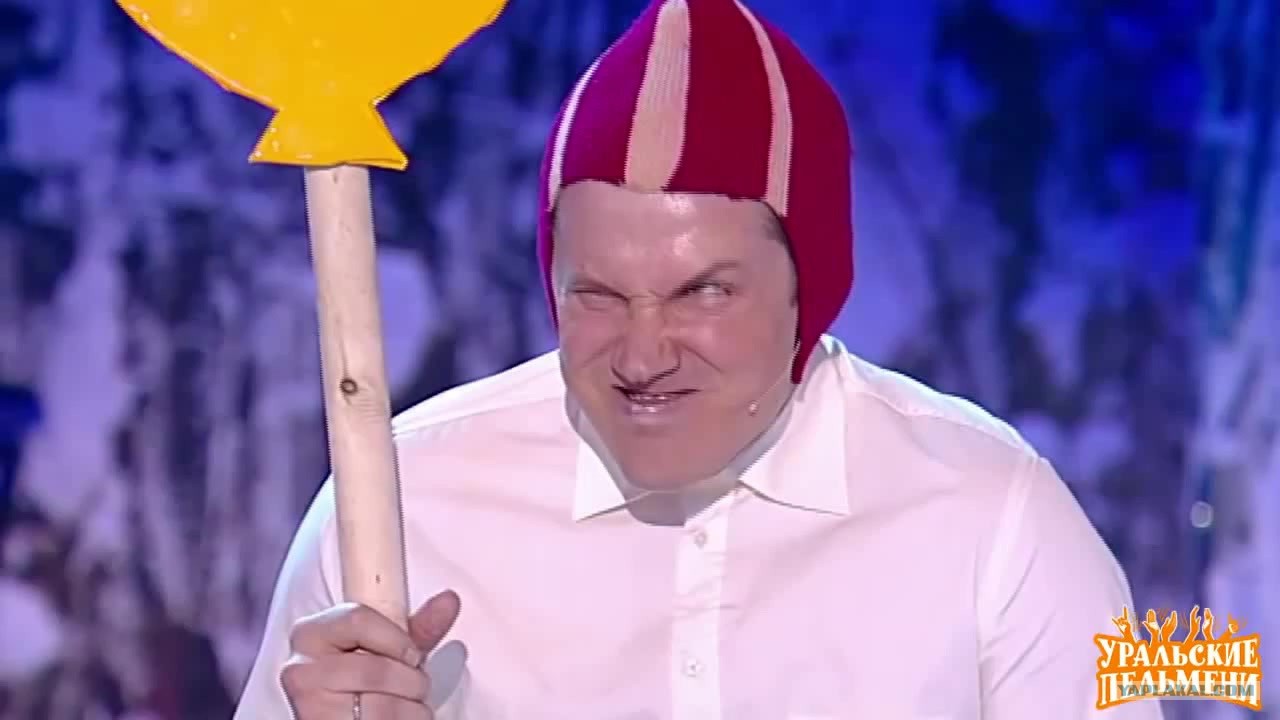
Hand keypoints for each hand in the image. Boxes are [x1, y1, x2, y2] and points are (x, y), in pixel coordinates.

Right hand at [281, 590, 460, 718]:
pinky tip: (397, 719)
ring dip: (412, 709)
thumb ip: (418, 626)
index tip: (411, 654)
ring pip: (385, 708)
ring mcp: (309, 706)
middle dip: (411, 681)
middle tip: (409, 687)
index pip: (358, 620)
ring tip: (403, 706)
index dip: (398, 640)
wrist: (343, 716)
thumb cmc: (364, 680)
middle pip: (378, 669)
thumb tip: (449, 600)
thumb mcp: (387, 647)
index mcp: (311, 634)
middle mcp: (301, 670)